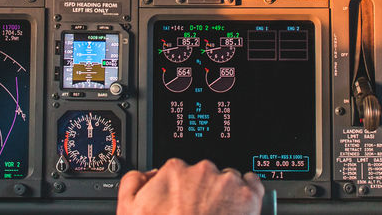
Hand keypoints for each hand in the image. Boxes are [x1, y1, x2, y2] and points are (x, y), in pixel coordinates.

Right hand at [117, 158, 262, 214]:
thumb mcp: (129, 210)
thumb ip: (134, 182)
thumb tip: (148, 174)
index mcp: (174, 171)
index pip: (179, 170)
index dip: (180, 189)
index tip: (181, 201)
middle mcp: (202, 171)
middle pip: (204, 174)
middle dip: (201, 191)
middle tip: (198, 214)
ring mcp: (227, 183)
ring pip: (227, 180)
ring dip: (223, 194)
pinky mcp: (248, 196)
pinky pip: (252, 184)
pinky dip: (246, 194)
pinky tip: (238, 208)